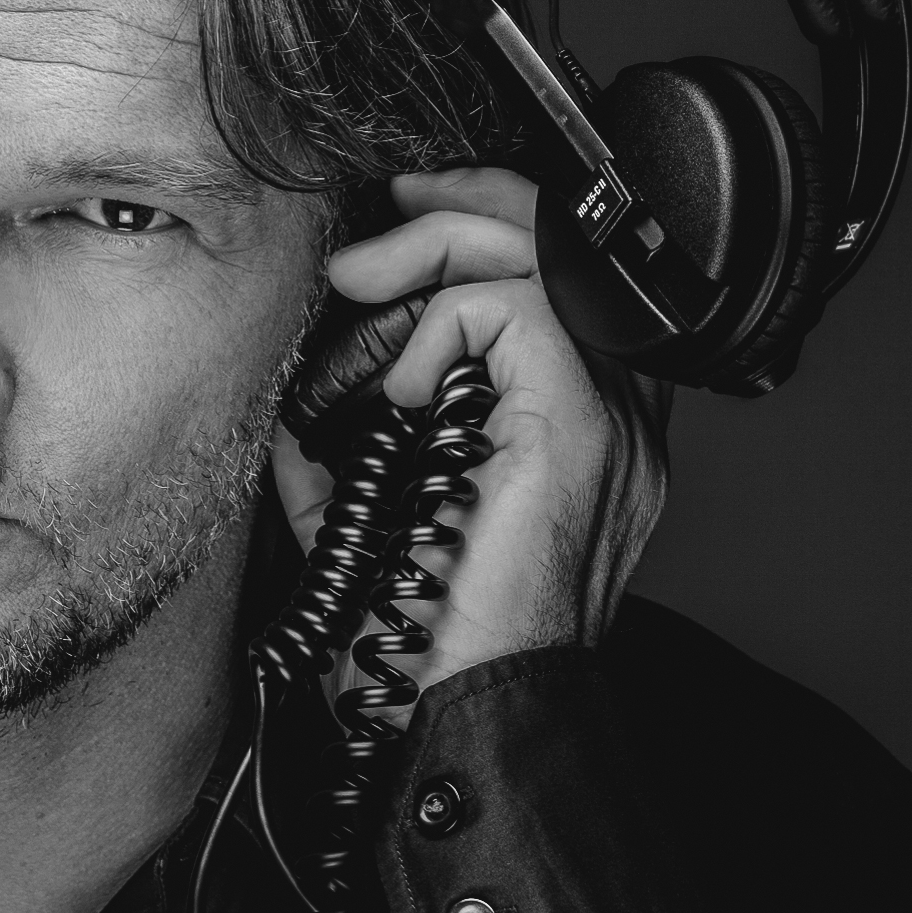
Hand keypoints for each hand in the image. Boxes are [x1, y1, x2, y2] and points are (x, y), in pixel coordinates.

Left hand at [271, 167, 672, 716]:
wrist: (465, 705)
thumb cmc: (429, 627)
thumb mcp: (373, 505)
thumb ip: (350, 443)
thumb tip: (297, 391)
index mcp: (578, 417)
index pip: (557, 271)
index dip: (479, 221)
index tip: (394, 220)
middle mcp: (614, 407)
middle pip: (558, 241)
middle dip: (453, 208)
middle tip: (367, 240)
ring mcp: (612, 416)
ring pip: (540, 256)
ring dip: (430, 250)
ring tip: (358, 289)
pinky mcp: (581, 430)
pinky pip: (520, 314)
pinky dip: (441, 327)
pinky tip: (399, 390)